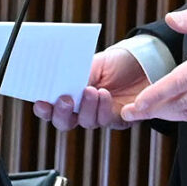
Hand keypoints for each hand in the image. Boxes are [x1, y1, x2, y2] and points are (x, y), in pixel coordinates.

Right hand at [34, 42, 151, 131]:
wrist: (145, 62)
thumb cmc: (116, 62)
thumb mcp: (94, 63)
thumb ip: (78, 74)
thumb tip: (61, 82)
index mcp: (71, 94)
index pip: (50, 108)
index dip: (43, 109)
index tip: (41, 102)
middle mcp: (83, 109)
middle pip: (65, 123)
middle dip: (62, 113)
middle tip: (67, 99)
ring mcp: (101, 115)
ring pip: (87, 122)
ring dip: (87, 107)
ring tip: (93, 90)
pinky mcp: (121, 119)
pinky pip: (108, 121)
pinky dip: (104, 109)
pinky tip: (105, 94)